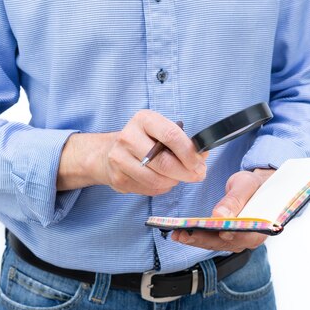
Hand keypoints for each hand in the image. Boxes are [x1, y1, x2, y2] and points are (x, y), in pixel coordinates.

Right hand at [57, 110, 207, 194]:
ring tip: (177, 177)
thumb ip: (183, 142)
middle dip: (186, 173)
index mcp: (144, 119)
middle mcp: (128, 137)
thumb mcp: (161, 131)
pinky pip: (149, 189)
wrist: (106, 153)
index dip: (189, 153)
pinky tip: (162, 181)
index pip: (172, 135)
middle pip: (164, 163)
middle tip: (197, 176)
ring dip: (173, 182)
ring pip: (157, 180)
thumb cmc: (143, 140)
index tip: (199, 163)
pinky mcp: (118, 178)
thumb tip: (203, 155)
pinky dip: (161, 188)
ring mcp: (120, 159)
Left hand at [171, 168, 275, 251]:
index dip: (230, 235)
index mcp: (261, 227)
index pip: (245, 235)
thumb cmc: (255, 185)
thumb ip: (235, 200)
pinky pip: (211, 240)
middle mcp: (249, 238)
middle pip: (225, 242)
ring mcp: (237, 240)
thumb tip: (219, 215)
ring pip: (215, 243)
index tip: (217, 232)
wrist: (256, 188)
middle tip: (183, 235)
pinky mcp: (226, 238)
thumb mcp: (246, 185)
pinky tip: (182, 233)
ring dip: (195, 240)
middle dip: (203, 239)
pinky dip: (196, 237)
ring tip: (177, 234)